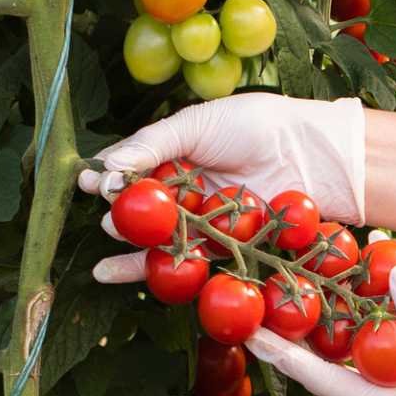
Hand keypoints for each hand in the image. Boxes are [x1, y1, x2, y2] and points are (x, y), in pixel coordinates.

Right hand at [77, 92, 365, 283]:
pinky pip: (183, 259)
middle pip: (139, 209)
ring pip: (155, 239)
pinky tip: (115, 272)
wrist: (310, 152)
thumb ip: (152, 144)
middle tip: (105, 212)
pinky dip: (152, 269)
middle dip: (119, 214)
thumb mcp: (197, 123)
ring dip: (128, 248)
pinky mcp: (221, 246)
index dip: (107, 177)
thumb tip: (106, 165)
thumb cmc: (256, 126)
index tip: (85, 181)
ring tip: (106, 252)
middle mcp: (183, 190)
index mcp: (175, 155)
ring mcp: (201, 220)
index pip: (131, 168)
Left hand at [245, 239, 395, 395]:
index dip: (280, 351)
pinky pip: (391, 340)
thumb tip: (395, 275)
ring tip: (311, 278)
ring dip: (341, 314)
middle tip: (272, 289)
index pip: (316, 378)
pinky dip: (381, 313)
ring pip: (361, 346)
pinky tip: (374, 284)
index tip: (247, 329)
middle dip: (304, 326)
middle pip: (332, 359)